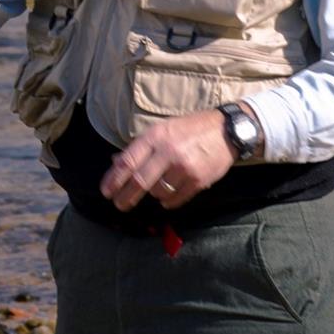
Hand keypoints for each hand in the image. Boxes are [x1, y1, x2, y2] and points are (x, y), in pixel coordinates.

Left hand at [101, 108, 236, 210]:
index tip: (106, 191)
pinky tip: (167, 196)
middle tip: (119, 204)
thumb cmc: (190, 129)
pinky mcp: (198, 181)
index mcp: (155, 136)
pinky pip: (175, 199)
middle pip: (140, 181)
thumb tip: (116, 162)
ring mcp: (184, 167)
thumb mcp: (162, 129)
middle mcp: (168, 151)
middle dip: (126, 196)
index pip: (128, 161)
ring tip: (156, 187)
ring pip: (157, 192)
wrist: (227, 130)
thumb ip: (140, 147)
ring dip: (153, 194)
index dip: (113, 179)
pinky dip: (167, 201)